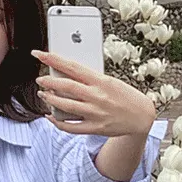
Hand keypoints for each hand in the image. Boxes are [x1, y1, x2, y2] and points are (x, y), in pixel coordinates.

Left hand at [34, 49, 159, 172]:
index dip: (53, 59)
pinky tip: (51, 116)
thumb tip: (68, 75)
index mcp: (101, 81)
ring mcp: (95, 113)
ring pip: (65, 106)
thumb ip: (90, 79)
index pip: (72, 67)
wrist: (142, 116)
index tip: (40, 54)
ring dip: (50, 100)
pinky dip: (57, 122)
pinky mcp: (95, 128)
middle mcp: (97, 96)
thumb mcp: (110, 81)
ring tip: (44, 94)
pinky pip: (70, 127)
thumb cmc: (125, 96)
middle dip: (48, 82)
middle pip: (66, 87)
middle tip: (40, 79)